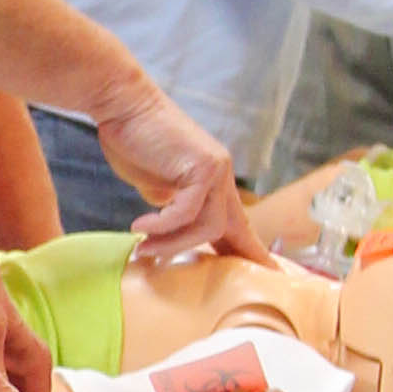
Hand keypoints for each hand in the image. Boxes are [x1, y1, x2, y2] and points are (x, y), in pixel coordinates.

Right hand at [98, 85, 263, 263]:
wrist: (122, 103)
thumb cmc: (133, 140)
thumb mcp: (155, 183)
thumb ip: (170, 206)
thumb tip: (171, 229)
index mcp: (213, 180)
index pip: (237, 222)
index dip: (251, 250)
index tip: (269, 273)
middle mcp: (221, 175)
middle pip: (231, 229)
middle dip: (232, 258)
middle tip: (227, 288)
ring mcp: (214, 169)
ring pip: (208, 224)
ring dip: (173, 242)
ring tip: (144, 248)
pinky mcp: (200, 166)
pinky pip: (187, 210)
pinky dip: (162, 224)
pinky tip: (140, 227)